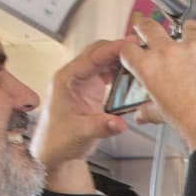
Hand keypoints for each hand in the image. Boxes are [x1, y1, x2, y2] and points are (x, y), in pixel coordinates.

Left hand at [30, 39, 130, 180]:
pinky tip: (134, 75)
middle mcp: (74, 77)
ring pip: (104, 60)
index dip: (111, 50)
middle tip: (140, 49)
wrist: (55, 150)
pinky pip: (108, 73)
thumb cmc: (58, 139)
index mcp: (66, 80)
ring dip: (121, 59)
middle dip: (119, 49)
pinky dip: (121, 72)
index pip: (91, 57)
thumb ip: (101, 127)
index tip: (129, 45)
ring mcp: (83, 82)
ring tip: (140, 60)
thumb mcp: (80, 134)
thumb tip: (119, 123)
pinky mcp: (92, 89)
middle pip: (98, 52)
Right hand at [119, 17, 195, 155]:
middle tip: (148, 29)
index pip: (128, 49)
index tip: (134, 49)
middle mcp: (169, 53)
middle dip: (146, 27)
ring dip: (187, 33)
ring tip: (192, 42)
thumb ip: (150, 111)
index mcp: (150, 69)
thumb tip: (142, 114)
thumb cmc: (194, 126)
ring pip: (187, 27)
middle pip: (149, 27)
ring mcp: (194, 47)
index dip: (129, 49)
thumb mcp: (164, 117)